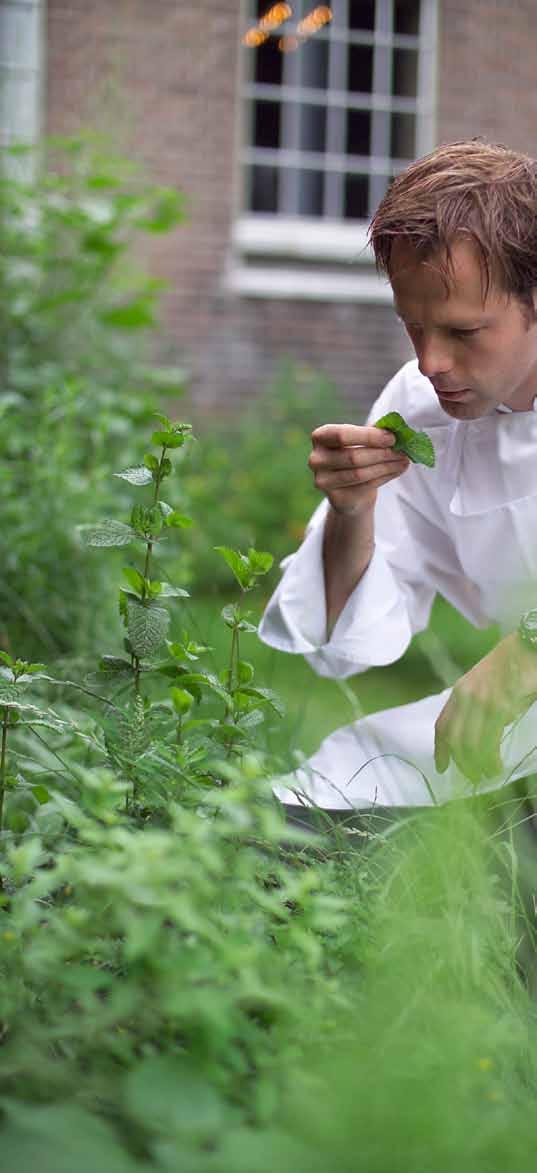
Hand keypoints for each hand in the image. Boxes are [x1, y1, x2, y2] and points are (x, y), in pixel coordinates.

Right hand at [309, 424, 409, 515]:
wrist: (350, 489)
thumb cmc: (358, 455)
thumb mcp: (363, 440)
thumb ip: (375, 433)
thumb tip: (397, 430)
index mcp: (321, 437)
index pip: (342, 435)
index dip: (368, 436)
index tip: (392, 438)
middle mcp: (316, 459)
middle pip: (353, 457)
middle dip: (381, 453)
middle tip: (402, 451)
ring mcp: (322, 480)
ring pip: (360, 473)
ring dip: (387, 466)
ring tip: (404, 461)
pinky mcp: (335, 497)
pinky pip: (365, 486)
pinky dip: (385, 477)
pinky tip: (397, 470)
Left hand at [434, 633, 536, 782]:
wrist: (528, 647)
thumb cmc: (513, 666)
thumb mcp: (487, 686)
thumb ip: (481, 708)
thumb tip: (486, 733)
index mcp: (460, 691)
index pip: (442, 725)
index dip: (440, 749)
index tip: (442, 767)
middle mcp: (465, 697)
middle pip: (453, 740)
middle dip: (461, 763)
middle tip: (473, 778)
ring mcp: (480, 702)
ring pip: (469, 744)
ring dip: (477, 765)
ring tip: (488, 774)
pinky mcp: (498, 707)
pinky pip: (488, 742)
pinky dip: (490, 759)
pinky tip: (496, 766)